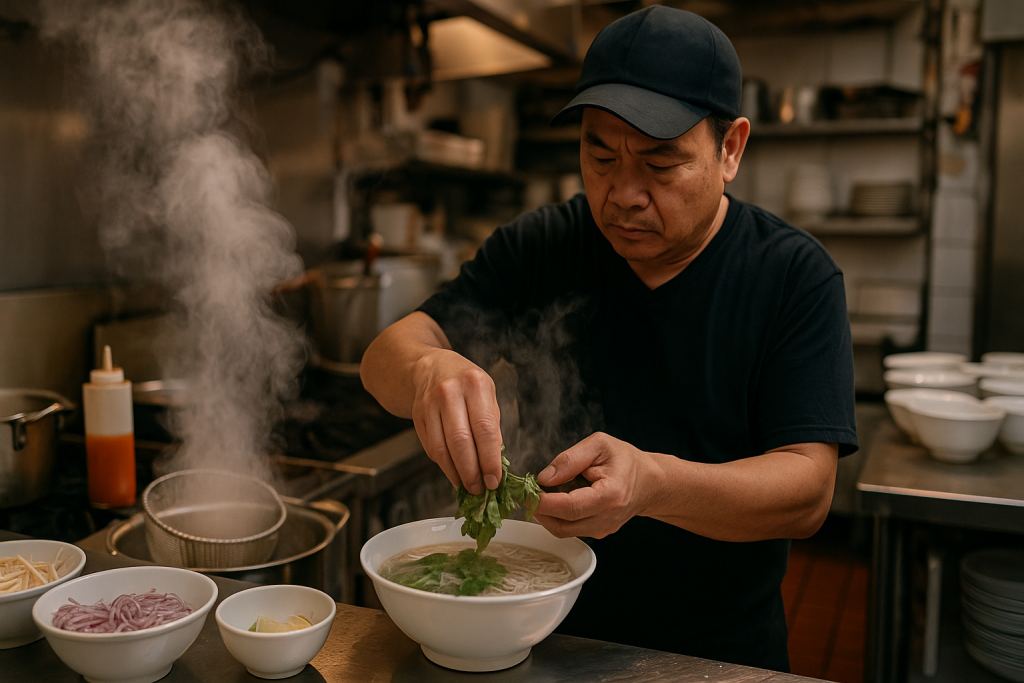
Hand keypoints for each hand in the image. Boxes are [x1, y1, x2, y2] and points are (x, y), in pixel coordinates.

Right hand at [410, 348, 503, 494]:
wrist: (430, 366)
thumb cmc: (466, 383)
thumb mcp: (487, 394)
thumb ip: (492, 425)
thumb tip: (494, 464)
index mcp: (475, 385)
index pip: (485, 429)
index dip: (489, 460)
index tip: (494, 480)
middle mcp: (450, 392)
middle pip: (460, 442)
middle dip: (472, 472)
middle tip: (480, 489)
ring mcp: (430, 403)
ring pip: (442, 449)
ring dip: (456, 473)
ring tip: (468, 486)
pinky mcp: (417, 415)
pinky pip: (431, 448)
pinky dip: (444, 466)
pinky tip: (454, 473)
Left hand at [533, 432, 653, 538]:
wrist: (649, 482)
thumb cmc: (625, 460)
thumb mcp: (599, 445)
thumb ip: (571, 459)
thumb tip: (545, 477)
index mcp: (610, 496)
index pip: (570, 507)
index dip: (544, 503)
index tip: (527, 492)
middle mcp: (606, 519)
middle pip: (562, 525)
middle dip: (540, 510)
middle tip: (528, 491)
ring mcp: (602, 529)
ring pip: (563, 530)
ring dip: (547, 514)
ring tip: (543, 493)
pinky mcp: (597, 533)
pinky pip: (570, 529)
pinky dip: (557, 516)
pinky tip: (557, 499)